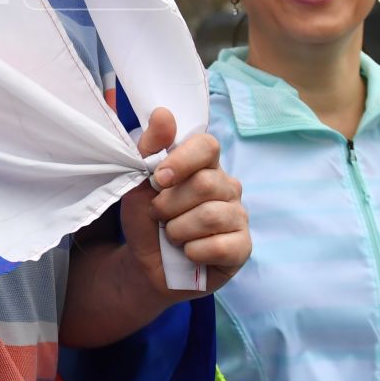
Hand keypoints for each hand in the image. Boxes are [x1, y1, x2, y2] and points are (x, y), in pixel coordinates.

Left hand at [119, 107, 249, 297]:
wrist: (146, 266)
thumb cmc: (146, 221)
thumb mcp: (136, 185)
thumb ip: (148, 150)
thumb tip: (163, 114)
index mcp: (204, 165)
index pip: (207, 146)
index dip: (182, 160)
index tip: (159, 179)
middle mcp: (227, 186)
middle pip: (206, 183)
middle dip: (170, 204)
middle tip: (158, 216)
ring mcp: (238, 217)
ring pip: (211, 215)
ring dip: (178, 230)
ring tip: (171, 236)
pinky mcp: (243, 248)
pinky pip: (221, 246)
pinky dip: (194, 252)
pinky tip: (188, 254)